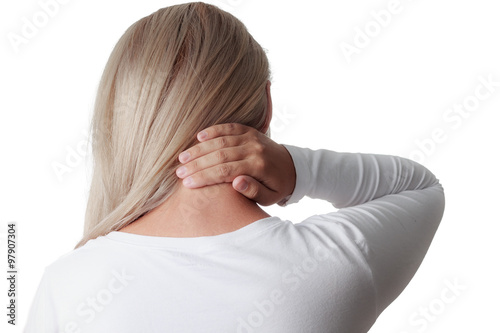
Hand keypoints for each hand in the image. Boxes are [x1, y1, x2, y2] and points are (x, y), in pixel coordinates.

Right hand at [175, 123, 295, 205]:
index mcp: (258, 167)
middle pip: (220, 155)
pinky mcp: (250, 131)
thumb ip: (253, 191)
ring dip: (200, 149)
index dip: (205, 177)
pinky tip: (199, 136)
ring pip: (221, 140)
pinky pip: (230, 127)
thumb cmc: (277, 186)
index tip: (187, 183)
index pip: (225, 171)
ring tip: (182, 158)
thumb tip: (236, 183)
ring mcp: (252, 137)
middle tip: (179, 172)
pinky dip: (214, 130)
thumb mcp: (270, 197)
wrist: (293, 168)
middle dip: (197, 164)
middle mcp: (254, 149)